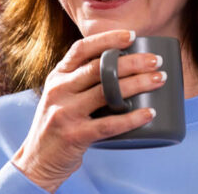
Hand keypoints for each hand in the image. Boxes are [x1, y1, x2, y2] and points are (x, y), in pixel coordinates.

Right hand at [10, 30, 165, 191]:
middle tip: (156, 61)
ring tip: (159, 79)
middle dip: (133, 61)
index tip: (133, 35)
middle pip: (100, 68)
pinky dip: (133, 118)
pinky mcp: (74, 135)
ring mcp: (65, 113)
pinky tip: (150, 112)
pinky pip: (109, 124)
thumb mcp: (61, 96)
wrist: (37, 161)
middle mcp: (58, 90)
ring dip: (139, 83)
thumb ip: (82, 80)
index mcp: (57, 76)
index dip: (108, 39)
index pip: (82, 48)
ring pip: (108, 92)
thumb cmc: (59, 124)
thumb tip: (124, 63)